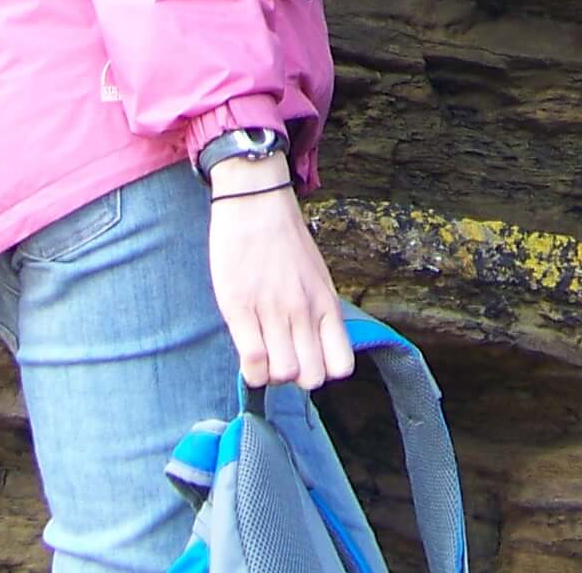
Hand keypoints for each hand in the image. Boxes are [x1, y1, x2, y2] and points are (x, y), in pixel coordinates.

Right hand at [205, 159, 354, 390]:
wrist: (256, 203)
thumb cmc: (285, 241)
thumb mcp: (316, 277)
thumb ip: (316, 313)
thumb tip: (310, 348)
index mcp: (326, 304)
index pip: (340, 366)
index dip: (322, 370)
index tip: (306, 359)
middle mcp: (304, 312)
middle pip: (310, 378)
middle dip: (294, 377)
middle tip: (280, 357)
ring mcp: (273, 311)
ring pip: (282, 375)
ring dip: (270, 374)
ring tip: (262, 353)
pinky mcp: (241, 309)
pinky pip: (253, 361)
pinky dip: (251, 369)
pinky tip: (247, 352)